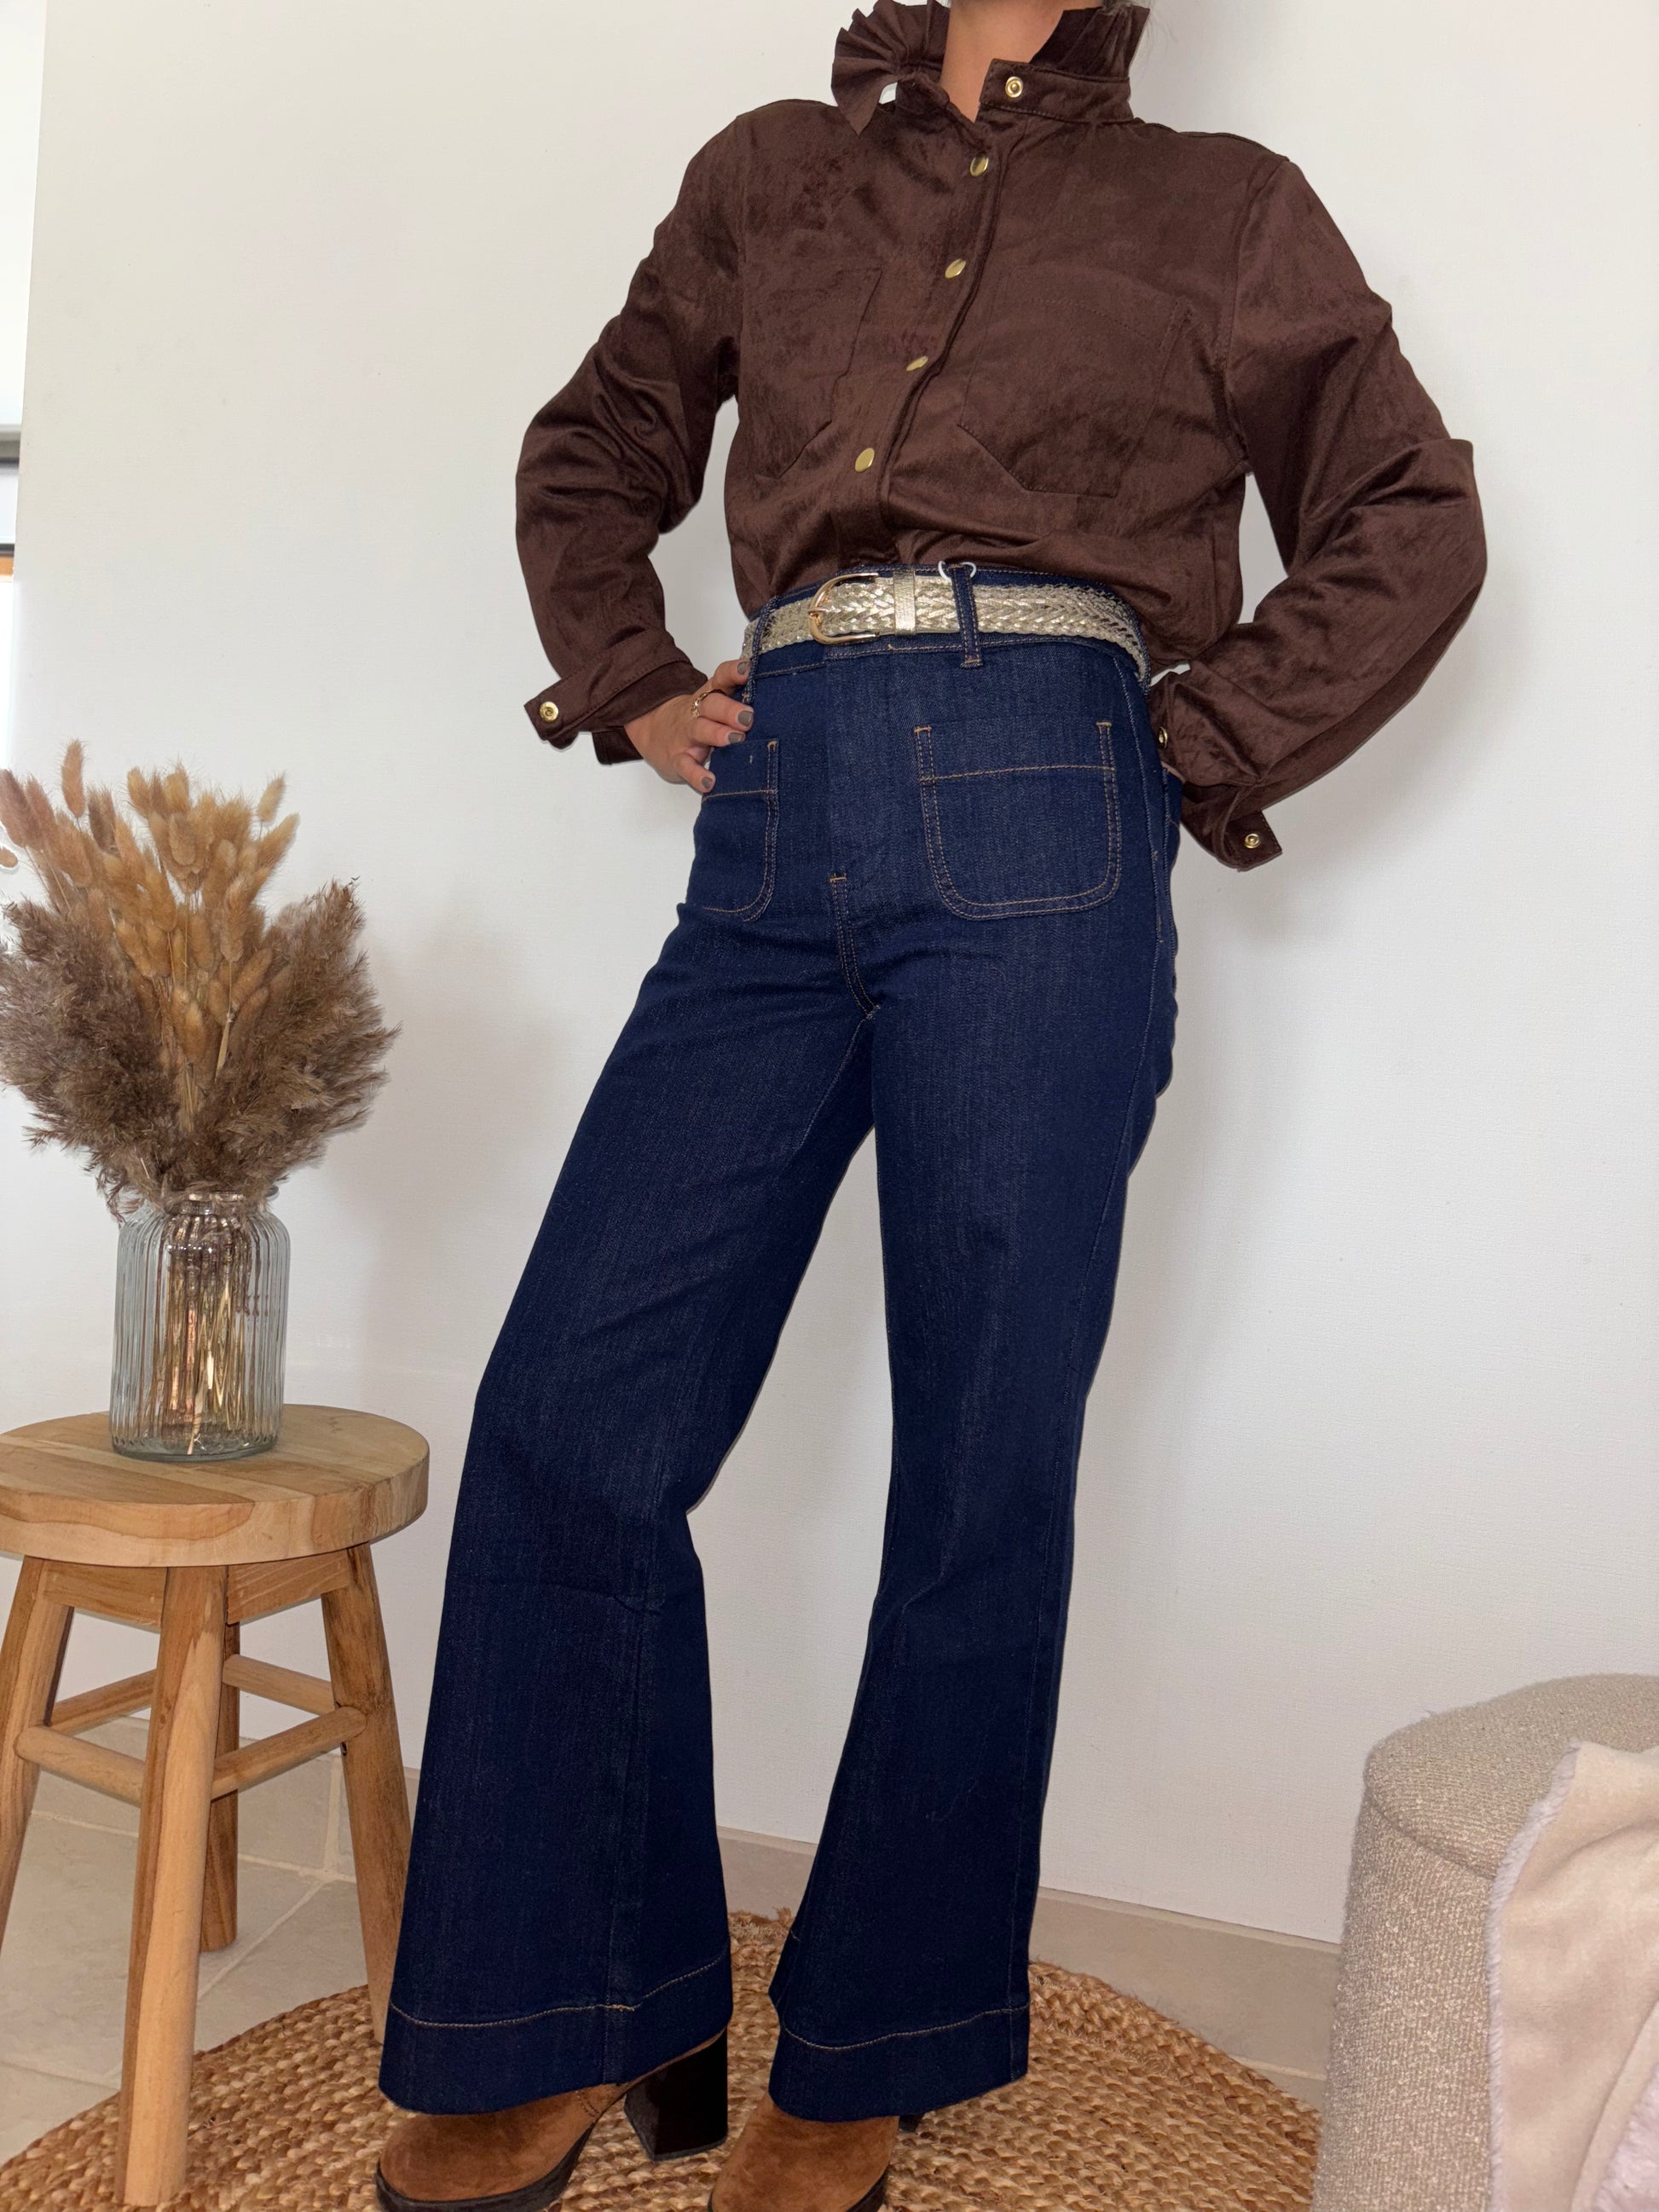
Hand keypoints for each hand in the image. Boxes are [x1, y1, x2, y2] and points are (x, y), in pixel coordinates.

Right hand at [625, 658, 752, 791]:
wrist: (653, 732)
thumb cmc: (696, 720)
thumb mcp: (714, 706)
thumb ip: (739, 702)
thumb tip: (777, 703)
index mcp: (709, 697)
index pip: (720, 678)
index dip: (732, 672)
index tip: (747, 670)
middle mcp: (697, 713)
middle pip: (711, 705)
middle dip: (729, 710)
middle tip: (747, 718)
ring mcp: (686, 736)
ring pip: (699, 730)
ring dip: (717, 734)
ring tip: (734, 740)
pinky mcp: (677, 760)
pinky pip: (686, 766)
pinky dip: (697, 775)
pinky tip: (709, 781)